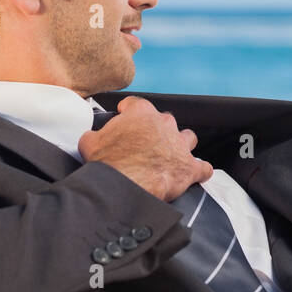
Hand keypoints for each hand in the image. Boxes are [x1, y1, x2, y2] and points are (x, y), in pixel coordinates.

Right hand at [78, 95, 212, 201]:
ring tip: (173, 155)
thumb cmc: (108, 163)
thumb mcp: (89, 143)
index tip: (125, 117)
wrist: (125, 186)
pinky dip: (199, 170)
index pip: (135, 104)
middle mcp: (163, 123)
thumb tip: (92, 138)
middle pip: (164, 120)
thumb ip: (93, 135)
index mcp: (140, 113)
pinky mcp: (189, 167)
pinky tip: (196, 174)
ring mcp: (179, 144)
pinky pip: (202, 167)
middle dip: (157, 130)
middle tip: (146, 144)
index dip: (128, 112)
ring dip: (181, 144)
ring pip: (188, 137)